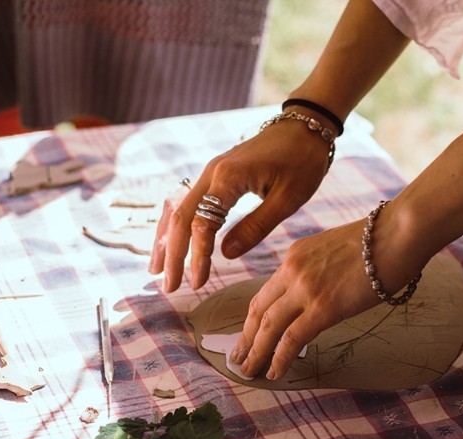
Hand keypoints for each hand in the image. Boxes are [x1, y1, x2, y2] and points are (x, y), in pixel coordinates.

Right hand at [148, 120, 330, 291]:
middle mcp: (211, 173)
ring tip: (156, 269)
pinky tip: (171, 241)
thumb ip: (255, 227)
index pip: (201, 224)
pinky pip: (187, 201)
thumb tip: (226, 254)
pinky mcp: (216, 174)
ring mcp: (211, 172)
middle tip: (169, 288)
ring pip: (176, 208)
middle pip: (179, 217)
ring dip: (165, 239)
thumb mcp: (287, 199)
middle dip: (172, 255)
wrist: (305, 126)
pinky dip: (176, 224)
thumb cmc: (302, 160)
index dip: (197, 256)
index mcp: (228, 178)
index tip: (198, 283)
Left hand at [228, 220, 383, 380]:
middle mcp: (292, 270)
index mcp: (295, 255)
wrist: (399, 233)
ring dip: (256, 352)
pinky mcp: (323, 307)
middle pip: (258, 310)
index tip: (248, 334)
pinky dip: (279, 358)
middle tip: (237, 359)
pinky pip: (292, 338)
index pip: (267, 292)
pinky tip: (274, 372)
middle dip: (246, 338)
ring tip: (249, 371)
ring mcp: (305, 288)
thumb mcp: (338, 250)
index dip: (254, 317)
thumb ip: (322, 271)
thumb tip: (326, 293)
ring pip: (268, 327)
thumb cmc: (382, 240)